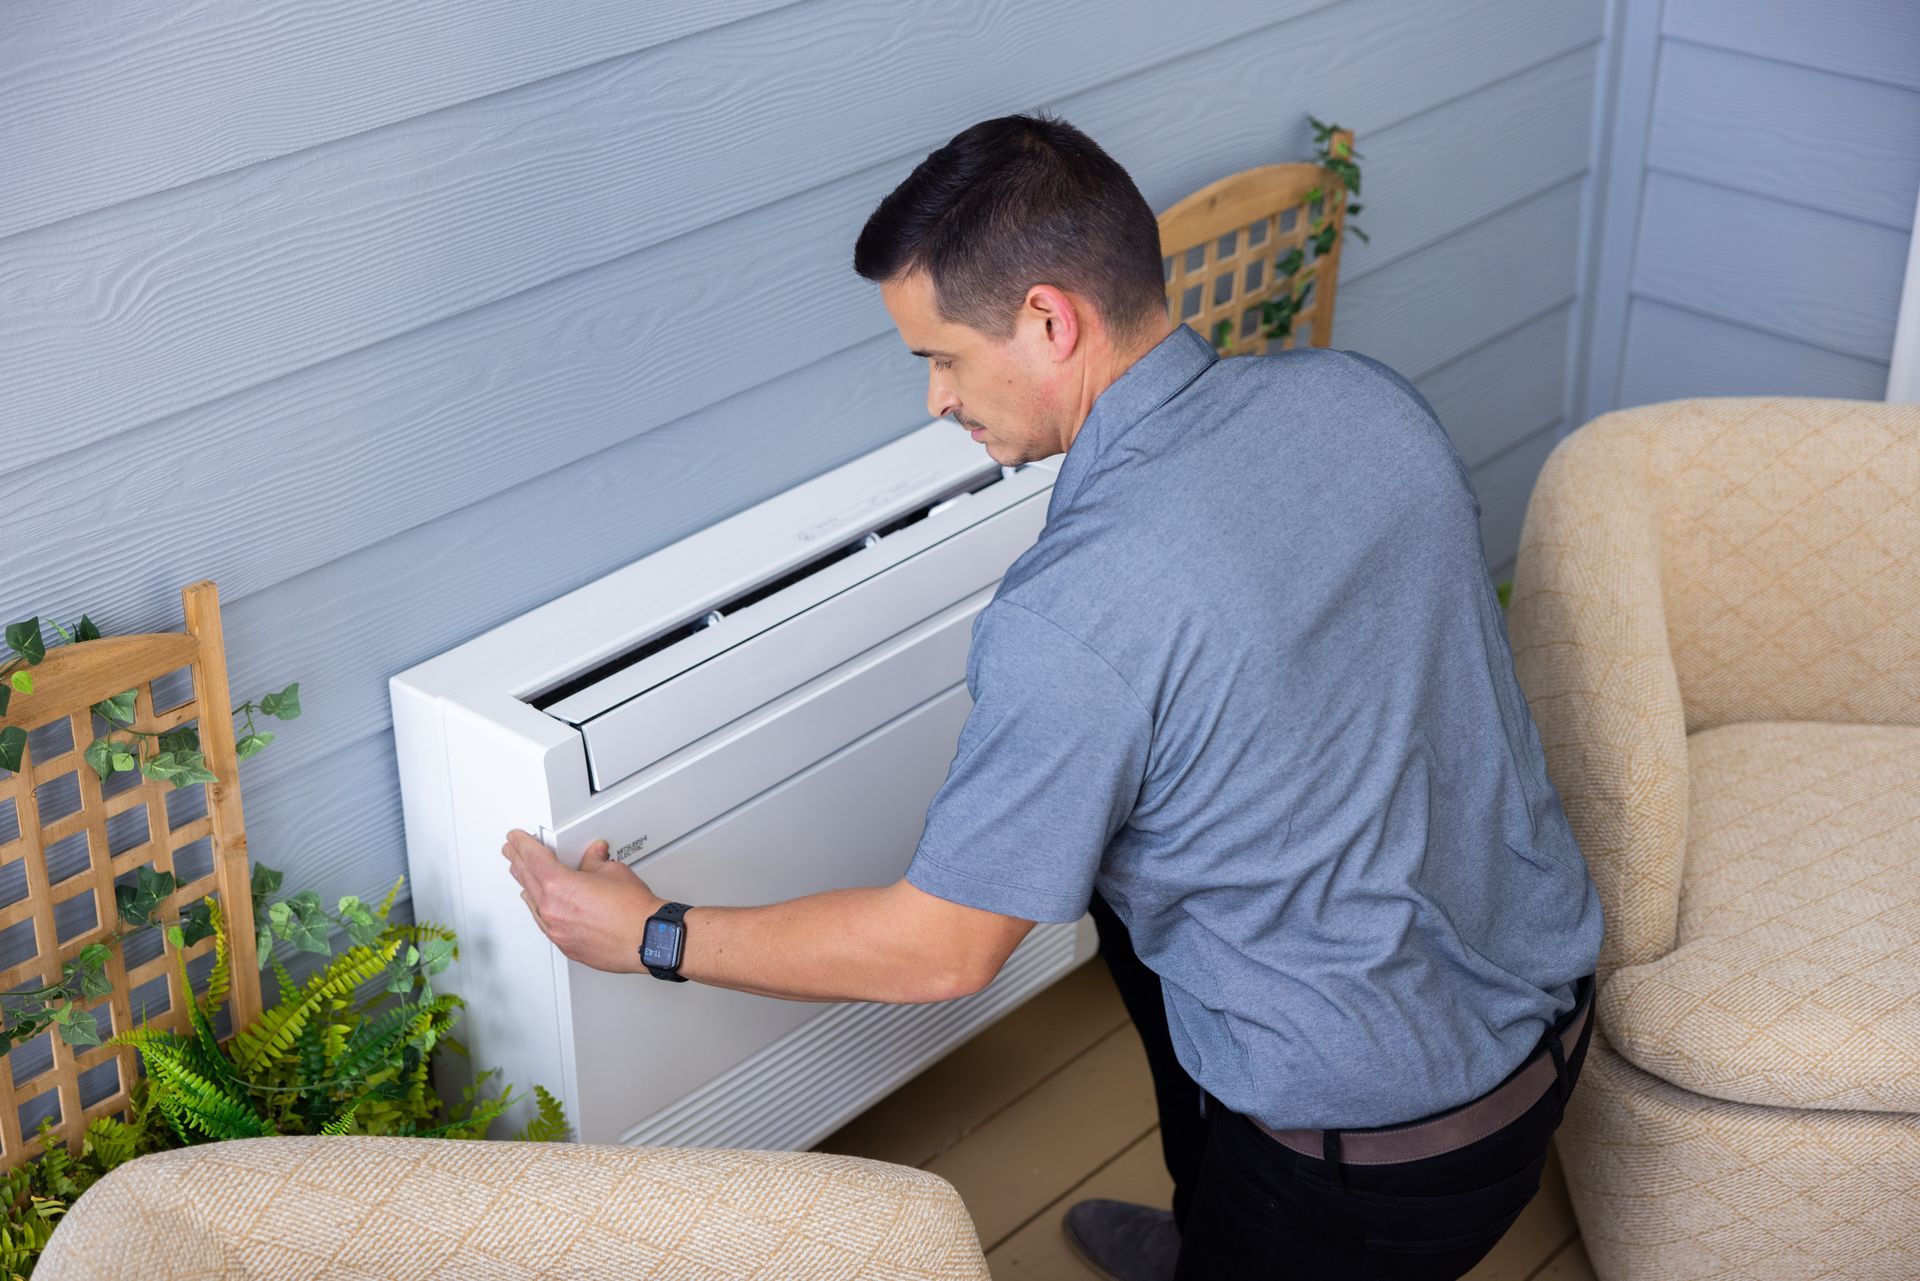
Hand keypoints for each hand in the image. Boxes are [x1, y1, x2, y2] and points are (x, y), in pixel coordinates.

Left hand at [501, 829, 664, 973]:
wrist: (647, 938)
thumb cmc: (633, 910)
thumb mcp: (613, 871)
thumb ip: (595, 862)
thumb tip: (593, 857)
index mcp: (559, 885)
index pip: (532, 858)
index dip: (522, 844)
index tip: (516, 838)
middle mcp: (552, 909)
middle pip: (527, 880)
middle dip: (518, 862)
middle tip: (511, 852)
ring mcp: (557, 930)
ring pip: (533, 904)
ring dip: (526, 887)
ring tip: (521, 876)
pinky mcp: (566, 945)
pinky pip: (544, 924)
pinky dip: (540, 910)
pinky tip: (540, 907)